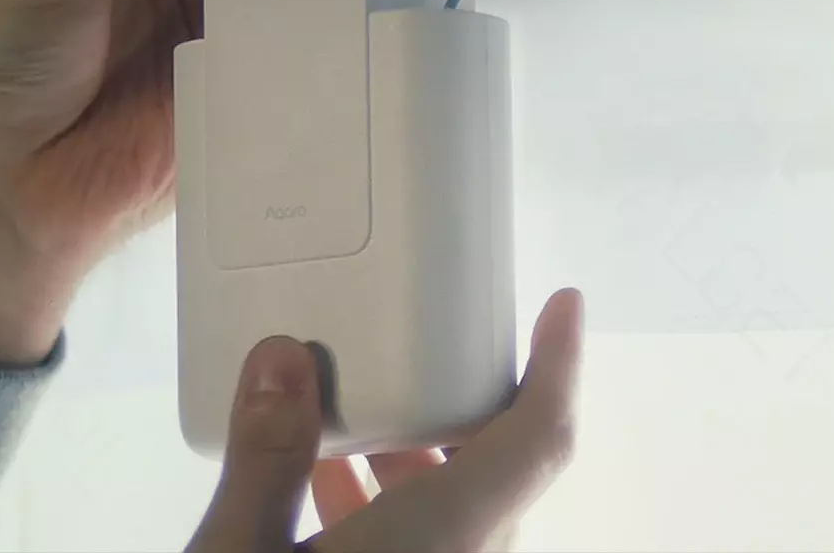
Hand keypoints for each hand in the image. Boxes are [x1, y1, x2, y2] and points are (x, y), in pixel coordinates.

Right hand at [188, 289, 582, 552]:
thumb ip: (268, 457)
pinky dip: (393, 499)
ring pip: (463, 508)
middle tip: (426, 343)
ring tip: (359, 405)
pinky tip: (326, 484)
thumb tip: (281, 356)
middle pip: (500, 469)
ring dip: (422, 452)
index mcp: (445, 541)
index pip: (538, 440)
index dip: (561, 364)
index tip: (565, 303)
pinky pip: (428, 541)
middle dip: (467, 399)